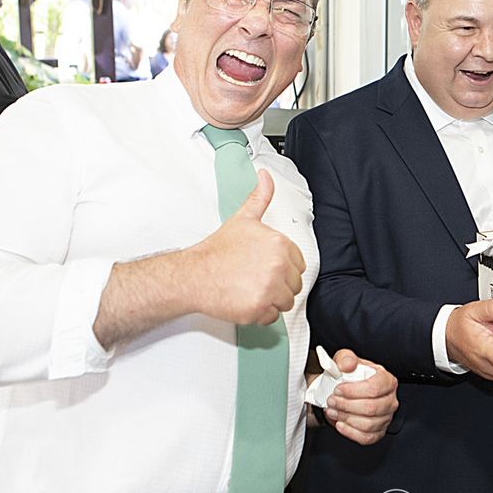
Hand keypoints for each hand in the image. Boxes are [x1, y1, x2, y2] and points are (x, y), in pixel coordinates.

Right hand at [187, 169, 305, 325]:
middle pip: (293, 284)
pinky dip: (260, 314)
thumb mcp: (243, 219)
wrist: (194, 274)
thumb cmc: (217, 251)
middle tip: (253, 279)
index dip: (281, 268)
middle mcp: (278, 266)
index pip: (297, 264)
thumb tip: (265, 175)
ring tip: (249, 289)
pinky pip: (272, 317)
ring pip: (285, 302)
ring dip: (270, 300)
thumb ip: (260, 197)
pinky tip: (245, 300)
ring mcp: (270, 288)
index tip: (263, 267)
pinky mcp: (259, 308)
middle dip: (276, 285)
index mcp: (279, 244)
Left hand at [323, 349, 398, 445]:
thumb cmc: (349, 375)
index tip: (337, 390)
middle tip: (331, 401)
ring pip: (368, 424)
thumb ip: (346, 358)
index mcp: (387, 380)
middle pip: (371, 408)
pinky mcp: (378, 432)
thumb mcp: (345, 360)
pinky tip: (340, 424)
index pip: (375, 388)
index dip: (353, 391)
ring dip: (346, 418)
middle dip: (347, 406)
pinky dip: (350, 433)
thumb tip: (347, 365)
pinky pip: (367, 437)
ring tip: (332, 411)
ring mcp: (386, 417)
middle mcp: (390, 400)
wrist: (345, 390)